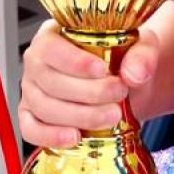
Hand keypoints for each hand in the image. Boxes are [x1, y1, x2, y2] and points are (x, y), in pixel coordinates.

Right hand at [19, 23, 158, 147]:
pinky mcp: (31, 117)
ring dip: (80, 116)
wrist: (126, 83)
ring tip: (112, 116)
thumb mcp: (140, 45)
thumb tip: (134, 74)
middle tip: (118, 93)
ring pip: (44, 107)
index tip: (102, 70)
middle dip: (87, 92)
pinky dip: (51, 136)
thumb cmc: (124, 57)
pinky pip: (32, 130)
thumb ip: (142, 55)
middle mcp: (36, 63)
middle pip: (50, 81)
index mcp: (53, 35)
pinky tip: (75, 138)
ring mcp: (31, 91)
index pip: (50, 47)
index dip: (74, 61)